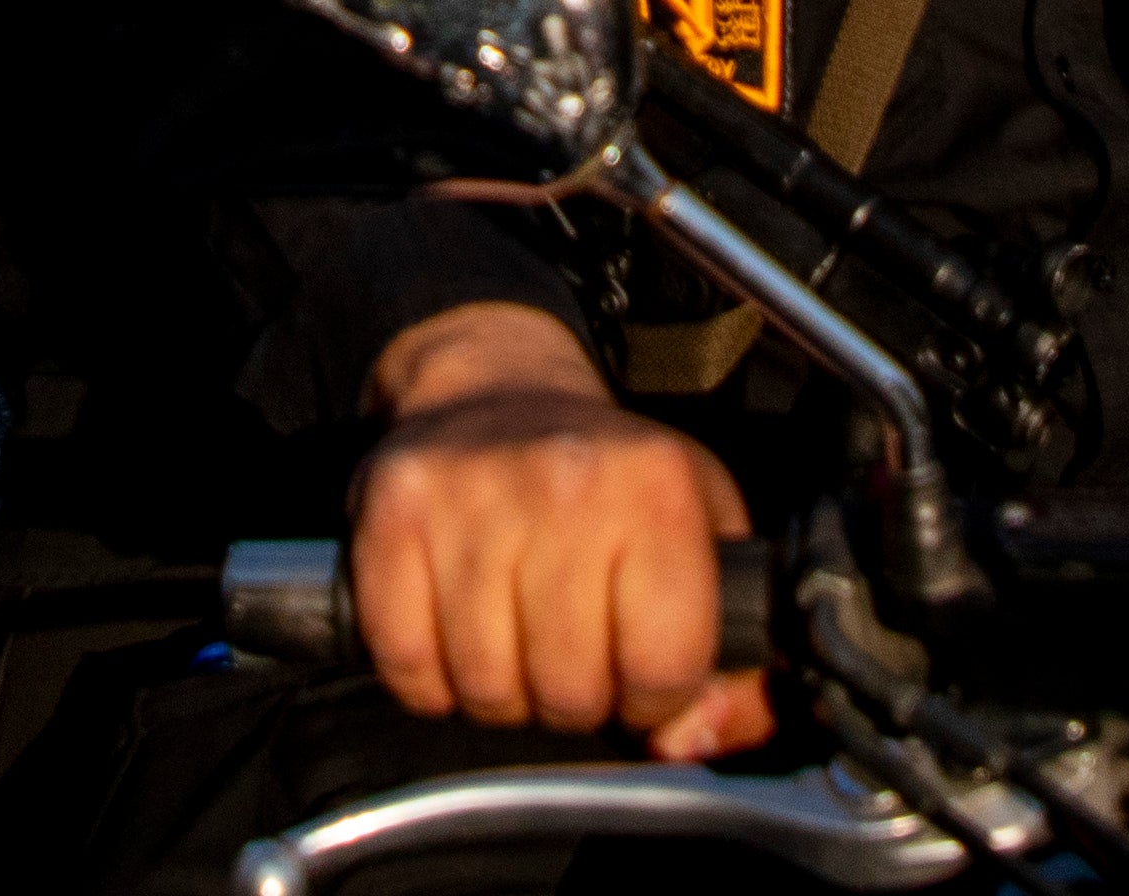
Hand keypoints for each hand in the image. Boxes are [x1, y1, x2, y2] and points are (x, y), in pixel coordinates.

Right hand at [348, 301, 771, 760]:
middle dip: (576, 700)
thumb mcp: (705, 536)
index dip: (656, 696)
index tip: (641, 670)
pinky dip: (429, 679)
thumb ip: (734, 661)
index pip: (664, 668)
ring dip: (503, 693)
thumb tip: (683, 743)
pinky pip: (407, 665)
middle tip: (573, 655)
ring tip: (517, 639)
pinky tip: (455, 632)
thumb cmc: (611, 482)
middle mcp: (564, 482)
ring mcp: (469, 496)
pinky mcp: (393, 513)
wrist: (496, 385)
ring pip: (486, 689)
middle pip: (570, 692)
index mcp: (656, 486)